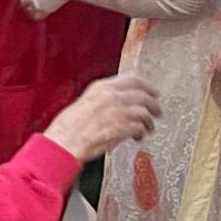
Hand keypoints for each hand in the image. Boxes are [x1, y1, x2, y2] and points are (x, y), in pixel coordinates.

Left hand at [18, 0, 68, 19]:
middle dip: (27, 2)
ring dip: (33, 9)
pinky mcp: (46, 10)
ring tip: (39, 7)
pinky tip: (42, 13)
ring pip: (29, 10)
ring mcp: (37, 3)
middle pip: (23, 2)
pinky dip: (38, 16)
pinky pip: (38, 16)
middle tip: (34, 1)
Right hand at [44, 74, 162, 162]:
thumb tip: (119, 100)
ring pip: (144, 111)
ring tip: (149, 127)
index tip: (152, 90)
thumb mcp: (86, 101)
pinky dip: (141, 132)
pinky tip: (138, 136)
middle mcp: (112, 96)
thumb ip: (104, 97)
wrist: (63, 142)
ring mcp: (118, 112)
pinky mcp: (121, 129)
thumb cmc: (69, 126)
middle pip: (143, 94)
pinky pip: (140, 127)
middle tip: (157, 109)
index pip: (133, 78)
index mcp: (102, 87)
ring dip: (149, 120)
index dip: (146, 85)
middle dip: (153, 102)